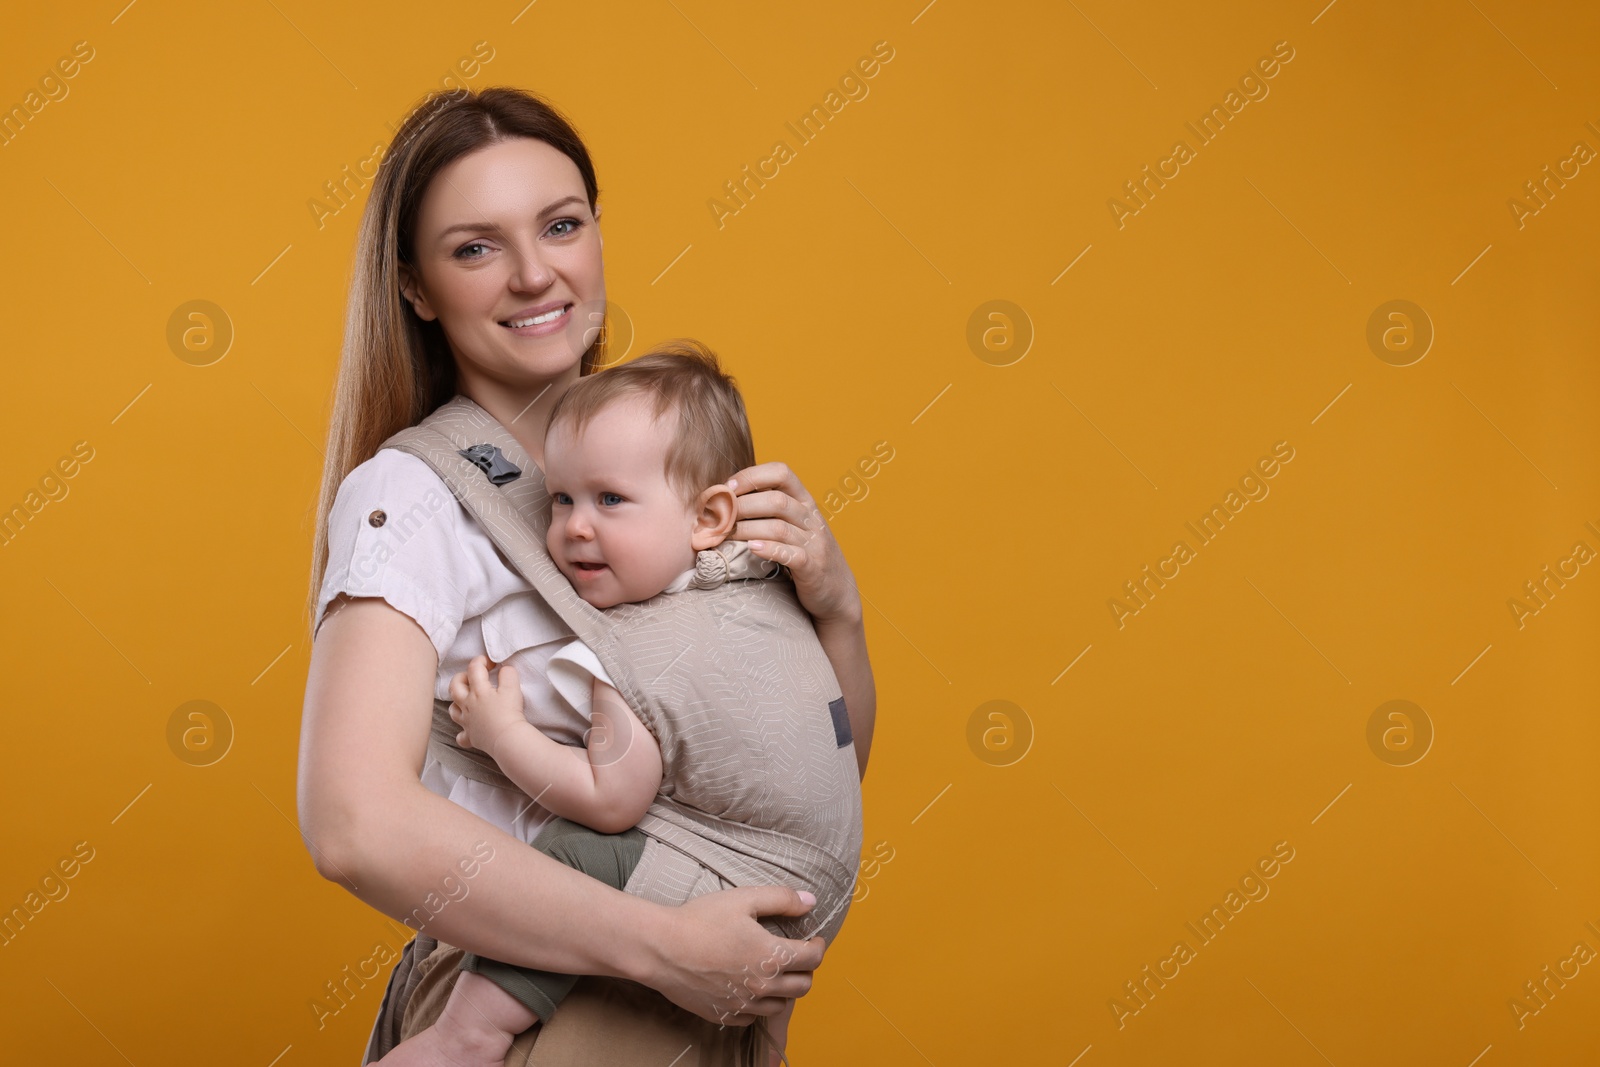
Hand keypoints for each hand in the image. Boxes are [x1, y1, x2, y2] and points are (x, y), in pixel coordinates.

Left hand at [447, 655, 525, 758]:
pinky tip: (469, 730)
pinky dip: (463, 733)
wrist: (506, 738)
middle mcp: (468, 705)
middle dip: (461, 678)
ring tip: (467, 701)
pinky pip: (461, 736)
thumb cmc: (509, 712)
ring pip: (453, 710)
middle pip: (455, 687)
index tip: (491, 663)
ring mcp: (467, 722)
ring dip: (457, 703)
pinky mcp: (471, 737)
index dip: (481, 661)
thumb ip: (508, 674)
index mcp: (478, 691)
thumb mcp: (512, 688)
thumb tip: (504, 669)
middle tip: (473, 678)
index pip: (474, 669)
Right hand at [642, 885, 826, 1025]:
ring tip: (774, 973)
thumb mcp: (744, 898)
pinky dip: (757, 1004)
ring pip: (780, 1005)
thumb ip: (781, 899)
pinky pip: (753, 1017)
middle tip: (796, 956)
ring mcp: (743, 1004)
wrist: (661, 948)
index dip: (818, 946)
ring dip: (784, 990)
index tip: (813, 939)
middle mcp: (762, 985)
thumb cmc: (700, 919)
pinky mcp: (724, 1015)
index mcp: (771, 956)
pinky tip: (749, 988)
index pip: (813, 959)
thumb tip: (810, 901)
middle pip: (803, 987)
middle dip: (806, 970)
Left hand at [726, 462, 861, 626]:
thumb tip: (724, 497)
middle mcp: (811, 518)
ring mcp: (815, 543)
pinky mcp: (813, 568)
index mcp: (804, 501)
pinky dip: (770, 549)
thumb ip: (768, 509)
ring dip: (746, 529)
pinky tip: (751, 549)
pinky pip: (792, 554)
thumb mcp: (793, 524)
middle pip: (776, 501)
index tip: (727, 488)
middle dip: (742, 506)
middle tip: (718, 517)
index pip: (781, 473)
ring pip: (779, 528)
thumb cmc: (804, 553)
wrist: (836, 591)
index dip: (752, 475)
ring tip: (724, 534)